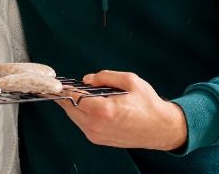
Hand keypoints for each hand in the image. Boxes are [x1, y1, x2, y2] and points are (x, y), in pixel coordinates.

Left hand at [58, 70, 187, 150]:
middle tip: (67, 85)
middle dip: (67, 95)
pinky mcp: (98, 140)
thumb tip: (87, 79)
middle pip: (69, 108)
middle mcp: (96, 125)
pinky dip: (81, 113)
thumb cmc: (148, 105)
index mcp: (103, 110)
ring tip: (82, 93)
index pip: (73, 97)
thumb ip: (105, 76)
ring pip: (74, 116)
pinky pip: (81, 124)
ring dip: (74, 104)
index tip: (57, 82)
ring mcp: (96, 135)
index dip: (65, 88)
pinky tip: (90, 105)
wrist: (161, 129)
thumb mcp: (130, 81)